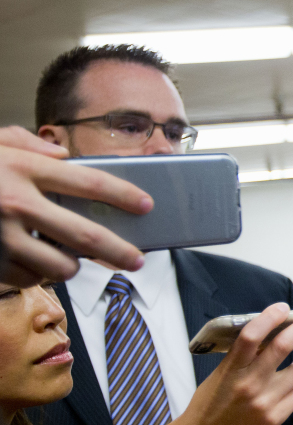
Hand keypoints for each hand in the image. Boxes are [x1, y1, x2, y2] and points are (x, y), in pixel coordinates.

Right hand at [0, 126, 152, 285]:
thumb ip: (25, 144)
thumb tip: (63, 155)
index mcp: (21, 169)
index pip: (88, 182)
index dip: (123, 195)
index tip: (146, 205)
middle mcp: (14, 204)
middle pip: (86, 237)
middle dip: (119, 252)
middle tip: (137, 260)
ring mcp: (0, 238)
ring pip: (60, 268)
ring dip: (71, 267)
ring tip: (69, 259)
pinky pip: (28, 280)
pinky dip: (34, 275)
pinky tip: (27, 261)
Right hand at [173, 303, 292, 424]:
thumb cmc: (210, 404)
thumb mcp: (220, 374)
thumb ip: (243, 356)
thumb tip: (270, 333)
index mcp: (231, 369)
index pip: (251, 335)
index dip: (269, 318)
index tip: (283, 307)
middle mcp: (249, 384)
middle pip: (283, 346)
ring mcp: (264, 402)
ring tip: (292, 364)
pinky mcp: (274, 418)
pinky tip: (282, 391)